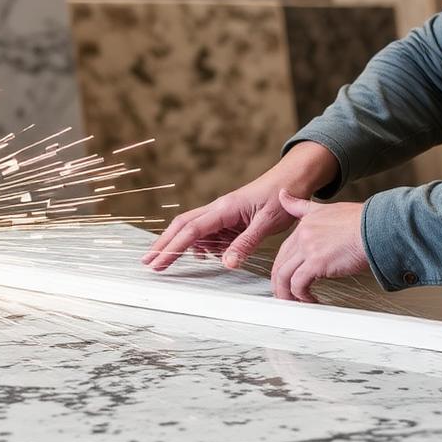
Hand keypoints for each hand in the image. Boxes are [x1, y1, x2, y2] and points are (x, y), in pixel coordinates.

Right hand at [141, 143, 338, 271]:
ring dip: (178, 245)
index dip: (172, 247)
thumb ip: (245, 243)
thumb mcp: (267, 223)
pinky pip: (209, 232)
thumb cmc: (282, 196)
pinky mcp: (230, 218)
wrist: (293, 179)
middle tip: (148, 263)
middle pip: (182, 226)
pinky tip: (204, 256)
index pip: (191, 230)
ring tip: (166, 262)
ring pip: (193, 229)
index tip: (158, 262)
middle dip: (164, 244)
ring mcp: (223, 213)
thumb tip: (226, 263)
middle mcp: (219, 209)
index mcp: (224, 208)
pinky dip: (201, 245)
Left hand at [269, 190, 368, 302]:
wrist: (377, 227)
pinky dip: (301, 296)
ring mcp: (308, 248)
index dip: (283, 266)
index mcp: (305, 224)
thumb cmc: (362, 221)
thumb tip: (282, 196)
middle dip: (280, 283)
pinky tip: (310, 300)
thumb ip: (302, 207)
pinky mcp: (316, 263)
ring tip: (296, 303)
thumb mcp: (326, 208)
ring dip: (287, 293)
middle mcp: (303, 235)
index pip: (284, 249)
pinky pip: (298, 284)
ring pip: (284, 275)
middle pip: (280, 263)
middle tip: (287, 295)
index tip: (285, 278)